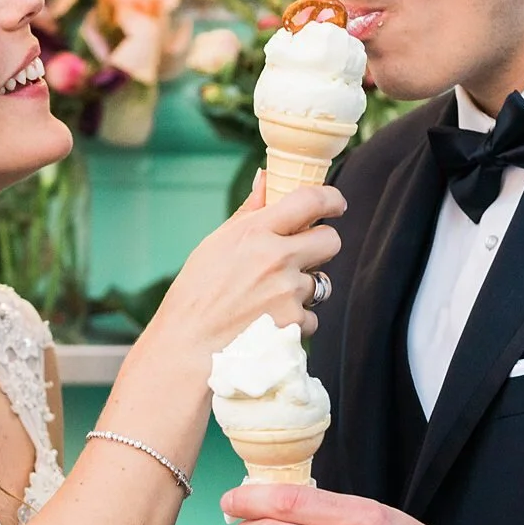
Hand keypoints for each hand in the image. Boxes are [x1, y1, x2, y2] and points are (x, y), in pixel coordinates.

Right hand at [141, 173, 344, 366]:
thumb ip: (249, 213)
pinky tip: (269, 323)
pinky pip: (312, 317)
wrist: (188, 347)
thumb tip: (266, 177)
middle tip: (306, 253)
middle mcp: (276, 258)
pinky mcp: (294, 323)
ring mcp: (288, 292)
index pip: (310, 201)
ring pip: (321, 282)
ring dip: (304, 288)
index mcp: (255, 232)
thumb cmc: (195, 294)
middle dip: (323, 244)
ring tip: (270, 298)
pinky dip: (296, 320)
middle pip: (331, 240)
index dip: (331, 198)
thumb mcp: (215, 245)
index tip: (335, 204)